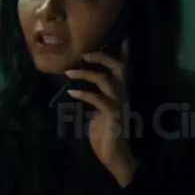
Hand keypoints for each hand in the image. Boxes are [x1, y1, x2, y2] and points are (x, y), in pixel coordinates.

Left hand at [65, 41, 137, 186]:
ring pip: (107, 81)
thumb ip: (96, 98)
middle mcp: (122, 96)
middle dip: (102, 57)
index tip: (122, 36)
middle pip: (119, 68)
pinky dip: (84, 93)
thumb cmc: (106, 135)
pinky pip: (98, 100)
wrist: (115, 157)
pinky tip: (71, 92)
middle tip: (85, 53)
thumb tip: (83, 88)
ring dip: (87, 74)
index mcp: (120, 93)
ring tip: (69, 72)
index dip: (124, 53)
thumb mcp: (99, 112)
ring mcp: (119, 106)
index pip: (124, 69)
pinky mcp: (112, 117)